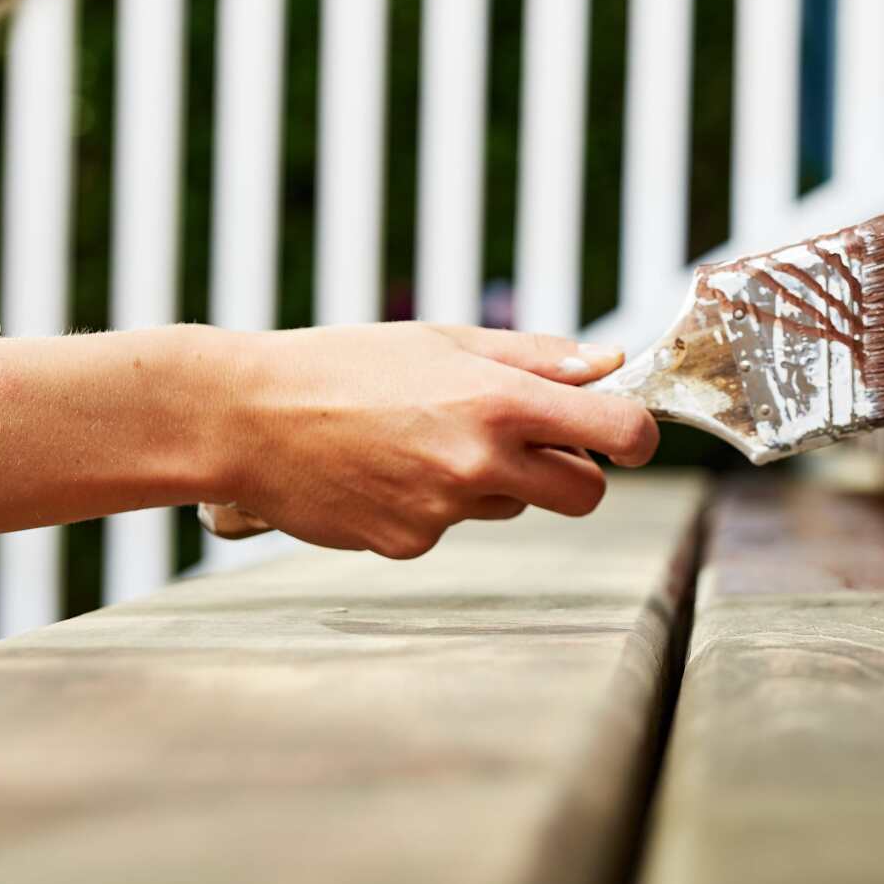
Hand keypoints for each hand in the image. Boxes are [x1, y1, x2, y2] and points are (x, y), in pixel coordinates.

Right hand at [209, 323, 657, 558]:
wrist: (245, 417)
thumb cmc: (343, 365)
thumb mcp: (445, 339)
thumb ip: (536, 357)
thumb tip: (606, 364)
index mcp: (501, 401)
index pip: (620, 434)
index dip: (638, 436)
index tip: (627, 433)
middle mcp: (482, 461)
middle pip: (585, 494)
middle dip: (574, 473)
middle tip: (530, 440)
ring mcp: (446, 510)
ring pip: (513, 505)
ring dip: (495, 481)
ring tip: (427, 439)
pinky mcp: (410, 544)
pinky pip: (453, 525)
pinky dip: (435, 503)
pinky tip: (387, 469)